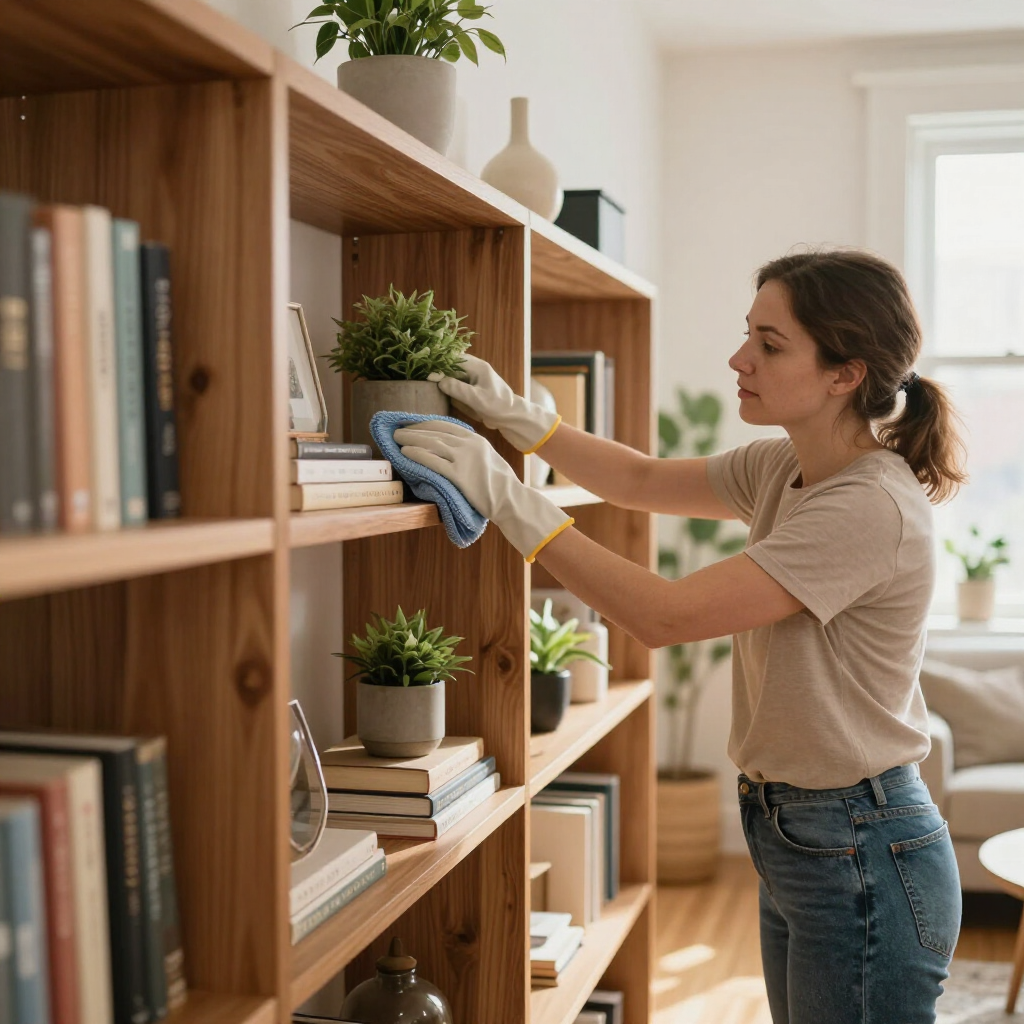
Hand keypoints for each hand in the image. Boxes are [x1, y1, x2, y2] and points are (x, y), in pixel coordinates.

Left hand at [394, 420, 572, 560]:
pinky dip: (417, 455)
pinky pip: (433, 461)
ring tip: (396, 440)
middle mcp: (470, 444)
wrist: (511, 499)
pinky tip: (405, 454)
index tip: (411, 424)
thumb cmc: (499, 483)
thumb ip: (471, 450)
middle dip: (413, 430)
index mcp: (476, 439)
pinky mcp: (459, 475)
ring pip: (432, 444)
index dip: (425, 423)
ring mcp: (465, 459)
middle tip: (397, 430)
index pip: (445, 425)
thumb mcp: (487, 458)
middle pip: (435, 432)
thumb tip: (450, 448)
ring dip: (411, 440)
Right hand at [428, 354, 559, 453]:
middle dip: (436, 369)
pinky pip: (453, 384)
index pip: (453, 358)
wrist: (511, 417)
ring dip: (439, 378)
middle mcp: (472, 369)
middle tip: (421, 377)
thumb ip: (457, 389)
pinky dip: (445, 387)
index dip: (438, 364)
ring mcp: (470, 379)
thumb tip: (438, 380)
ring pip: (449, 374)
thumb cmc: (498, 406)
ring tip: (423, 383)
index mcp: (477, 366)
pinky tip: (434, 392)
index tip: (426, 372)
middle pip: (449, 365)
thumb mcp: (476, 398)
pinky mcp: (468, 388)